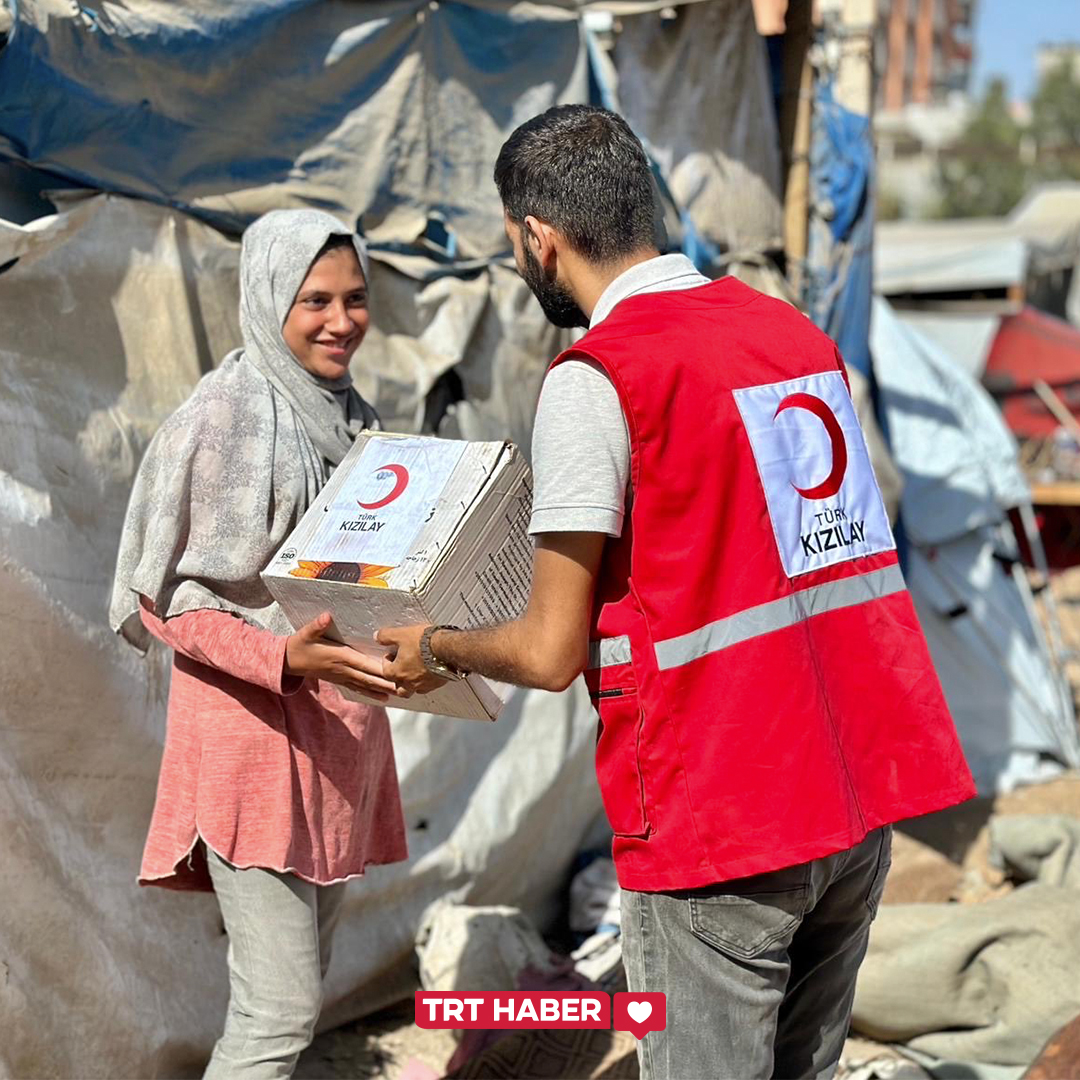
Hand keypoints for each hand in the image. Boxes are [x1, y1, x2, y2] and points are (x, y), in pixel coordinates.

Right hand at [286, 612, 407, 701]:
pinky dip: (371, 693)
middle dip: (387, 682)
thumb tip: (325, 616)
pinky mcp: (340, 680)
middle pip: (369, 678)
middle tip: (406, 686)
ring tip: (401, 693)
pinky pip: (358, 688)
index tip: (395, 670)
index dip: (379, 668)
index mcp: (340, 656)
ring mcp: (342, 677)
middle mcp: (343, 669)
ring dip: (383, 690)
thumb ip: (317, 625)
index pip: (364, 663)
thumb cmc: (300, 644)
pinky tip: (384, 698)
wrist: (288, 661)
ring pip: (366, 685)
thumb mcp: (306, 632)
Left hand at [376, 624, 448, 695]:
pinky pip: (429, 686)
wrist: (447, 648)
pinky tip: (430, 671)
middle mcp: (410, 683)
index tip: (391, 655)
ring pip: (415, 690)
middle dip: (398, 680)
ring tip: (415, 672)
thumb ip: (386, 636)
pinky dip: (427, 681)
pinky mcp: (438, 683)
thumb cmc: (424, 643)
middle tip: (401, 668)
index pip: (385, 671)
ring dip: (413, 683)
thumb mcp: (401, 634)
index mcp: (397, 672)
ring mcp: (424, 685)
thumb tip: (377, 636)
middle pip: (399, 688)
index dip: (387, 661)